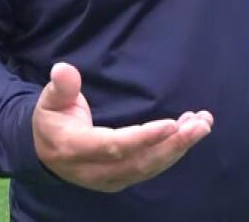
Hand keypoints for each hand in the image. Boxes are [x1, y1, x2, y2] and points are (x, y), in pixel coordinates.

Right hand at [32, 62, 212, 192]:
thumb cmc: (52, 120)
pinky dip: (173, 151)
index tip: (171, 124)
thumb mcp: (49, 100)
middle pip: (139, 163)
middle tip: (201, 124)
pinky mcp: (122, 179)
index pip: (114, 147)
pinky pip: (151, 168)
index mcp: (75, 149)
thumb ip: (61, 87)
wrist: (45, 153)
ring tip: (202, 124)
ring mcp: (110, 179)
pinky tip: (190, 132)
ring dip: (179, 147)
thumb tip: (63, 69)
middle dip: (174, 145)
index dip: (143, 138)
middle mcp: (94, 171)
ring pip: (149, 168)